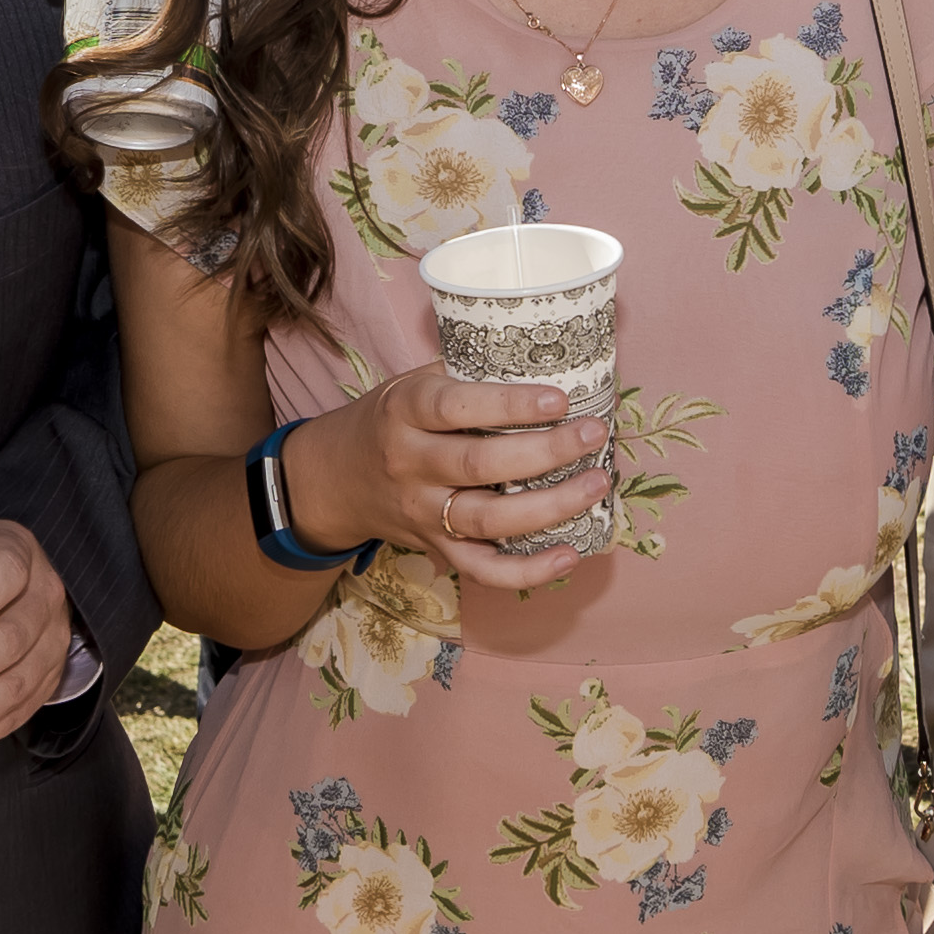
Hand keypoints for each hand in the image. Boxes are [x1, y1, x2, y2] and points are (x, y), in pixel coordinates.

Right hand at [278, 368, 612, 590]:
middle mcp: (410, 463)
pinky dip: (528, 571)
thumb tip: (548, 362)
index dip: (511, 405)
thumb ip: (466, 377)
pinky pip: (483, 570)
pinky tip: (569, 555)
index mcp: (405, 411)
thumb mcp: (412, 383)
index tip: (560, 398)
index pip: (458, 407)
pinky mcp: (436, 547)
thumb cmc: (392, 420)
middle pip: (481, 464)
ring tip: (597, 483)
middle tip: (593, 433)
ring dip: (551, 505)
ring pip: (489, 518)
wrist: (336, 478)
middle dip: (547, 451)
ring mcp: (422, 511)